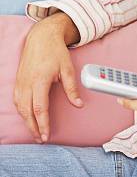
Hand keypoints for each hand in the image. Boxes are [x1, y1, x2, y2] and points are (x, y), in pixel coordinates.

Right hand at [13, 13, 82, 142]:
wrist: (42, 37)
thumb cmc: (55, 52)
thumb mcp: (68, 69)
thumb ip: (72, 88)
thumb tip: (79, 104)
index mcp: (40, 80)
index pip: (39, 108)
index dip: (42, 123)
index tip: (46, 135)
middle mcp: (27, 83)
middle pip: (27, 112)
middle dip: (33, 127)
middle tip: (40, 139)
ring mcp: (20, 83)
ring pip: (20, 108)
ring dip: (26, 121)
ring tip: (35, 131)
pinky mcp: (18, 82)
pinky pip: (17, 101)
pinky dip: (21, 112)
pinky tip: (27, 117)